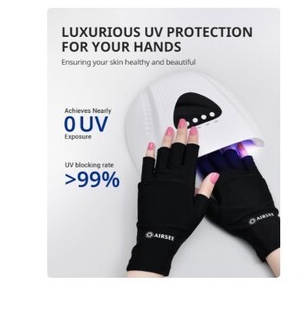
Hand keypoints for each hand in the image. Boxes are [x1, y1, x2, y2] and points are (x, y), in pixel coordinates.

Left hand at [126, 120, 217, 275]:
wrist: (159, 235)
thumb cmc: (179, 225)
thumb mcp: (199, 209)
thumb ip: (205, 189)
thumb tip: (214, 175)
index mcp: (185, 181)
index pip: (191, 155)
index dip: (193, 140)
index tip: (194, 130)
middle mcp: (170, 177)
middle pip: (176, 150)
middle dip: (180, 134)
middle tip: (181, 122)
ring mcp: (156, 178)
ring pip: (161, 154)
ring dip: (165, 140)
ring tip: (168, 129)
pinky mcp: (144, 183)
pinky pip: (146, 164)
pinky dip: (148, 154)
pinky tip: (150, 145)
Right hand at [199, 145, 280, 261]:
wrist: (260, 223)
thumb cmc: (239, 219)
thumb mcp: (216, 214)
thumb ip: (204, 199)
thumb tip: (195, 190)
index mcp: (218, 183)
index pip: (206, 166)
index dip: (200, 160)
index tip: (198, 156)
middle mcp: (230, 176)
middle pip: (217, 158)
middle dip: (211, 154)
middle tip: (209, 151)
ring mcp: (243, 174)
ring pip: (231, 156)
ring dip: (225, 152)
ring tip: (222, 150)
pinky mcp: (255, 176)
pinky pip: (248, 160)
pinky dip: (243, 154)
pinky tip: (240, 151)